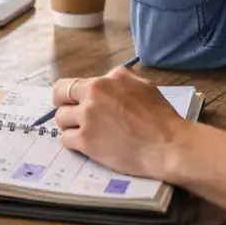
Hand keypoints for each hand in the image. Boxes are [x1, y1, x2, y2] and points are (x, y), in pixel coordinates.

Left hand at [52, 67, 187, 178]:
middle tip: (71, 115)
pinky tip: (85, 145)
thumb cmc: (160, 116)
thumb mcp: (142, 85)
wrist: (167, 145)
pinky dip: (73, 142)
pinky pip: (65, 139)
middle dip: (63, 105)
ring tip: (83, 132)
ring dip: (69, 125)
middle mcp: (92, 96)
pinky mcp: (86, 142)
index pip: (72, 82)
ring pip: (61, 119)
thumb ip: (120, 79)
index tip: (75, 102)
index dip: (72, 94)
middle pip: (59, 96)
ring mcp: (87, 119)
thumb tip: (109, 80)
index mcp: (104, 81)